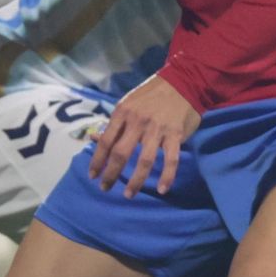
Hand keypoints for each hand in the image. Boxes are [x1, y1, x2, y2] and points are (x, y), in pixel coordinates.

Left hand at [87, 73, 199, 197]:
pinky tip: (162, 189)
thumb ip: (114, 124)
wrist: (182, 82)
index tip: (93, 175)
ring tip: (129, 194)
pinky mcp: (175, 135)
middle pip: (121, 154)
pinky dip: (167, 176)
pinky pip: (171, 160)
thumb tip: (93, 139)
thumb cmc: (151, 95)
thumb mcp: (127, 103)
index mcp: (123, 112)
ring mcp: (157, 129)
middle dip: (111, 174)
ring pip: (144, 161)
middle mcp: (138, 122)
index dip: (97, 161)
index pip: (105, 142)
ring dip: (136, 181)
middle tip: (105, 188)